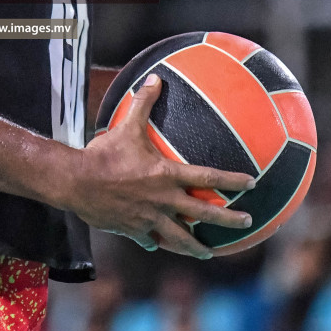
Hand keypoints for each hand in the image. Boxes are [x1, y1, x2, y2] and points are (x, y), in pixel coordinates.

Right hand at [58, 75, 256, 258]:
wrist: (77, 182)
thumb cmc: (104, 153)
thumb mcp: (127, 126)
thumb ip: (143, 103)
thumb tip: (155, 78)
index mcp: (167, 175)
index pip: (208, 178)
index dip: (232, 180)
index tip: (252, 183)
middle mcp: (163, 200)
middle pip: (204, 214)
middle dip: (228, 220)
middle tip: (247, 223)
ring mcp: (149, 218)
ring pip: (179, 237)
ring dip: (195, 245)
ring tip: (208, 252)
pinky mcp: (132, 230)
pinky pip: (149, 240)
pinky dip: (155, 242)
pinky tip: (158, 244)